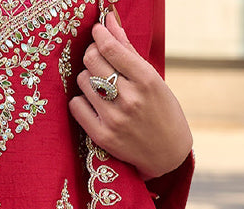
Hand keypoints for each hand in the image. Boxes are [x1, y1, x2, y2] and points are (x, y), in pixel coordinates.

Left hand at [69, 11, 192, 180]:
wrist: (167, 153)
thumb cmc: (162, 110)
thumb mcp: (152, 78)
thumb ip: (128, 50)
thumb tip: (108, 20)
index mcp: (146, 80)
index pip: (110, 47)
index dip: (98, 34)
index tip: (97, 31)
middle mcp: (129, 99)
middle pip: (92, 61)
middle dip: (92, 54)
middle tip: (98, 59)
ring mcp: (114, 119)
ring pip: (83, 81)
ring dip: (88, 78)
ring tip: (100, 85)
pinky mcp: (102, 136)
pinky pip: (76, 106)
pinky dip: (81, 100)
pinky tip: (93, 102)